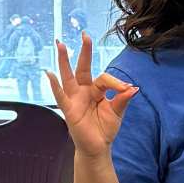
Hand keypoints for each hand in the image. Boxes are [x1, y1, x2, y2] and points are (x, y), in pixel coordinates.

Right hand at [46, 34, 137, 155]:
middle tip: (84, 34)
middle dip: (84, 52)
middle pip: (83, 68)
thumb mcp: (117, 113)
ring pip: (68, 76)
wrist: (97, 147)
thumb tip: (134, 88)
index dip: (116, 83)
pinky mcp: (69, 109)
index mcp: (96, 90)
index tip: (127, 89)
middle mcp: (84, 91)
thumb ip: (123, 100)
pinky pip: (61, 96)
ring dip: (64, 61)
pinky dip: (55, 85)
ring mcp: (75, 99)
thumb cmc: (105, 128)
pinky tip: (49, 74)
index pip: (105, 79)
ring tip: (61, 45)